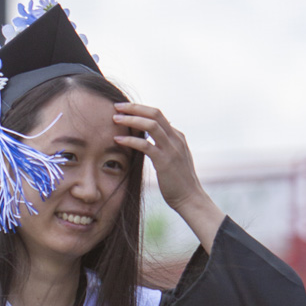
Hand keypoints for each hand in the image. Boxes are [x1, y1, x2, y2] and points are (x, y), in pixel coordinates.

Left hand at [113, 102, 224, 252]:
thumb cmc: (179, 183)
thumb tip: (152, 141)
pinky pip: (145, 145)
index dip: (140, 109)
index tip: (125, 108)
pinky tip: (118, 140)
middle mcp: (175, 139)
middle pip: (154, 113)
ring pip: (150, 125)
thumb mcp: (174, 159)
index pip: (158, 114)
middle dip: (134, 107)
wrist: (190, 199)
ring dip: (131, 119)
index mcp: (177, 136)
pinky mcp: (164, 161)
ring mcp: (171, 149)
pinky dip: (130, 140)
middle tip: (117, 106)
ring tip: (115, 119)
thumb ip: (165, 147)